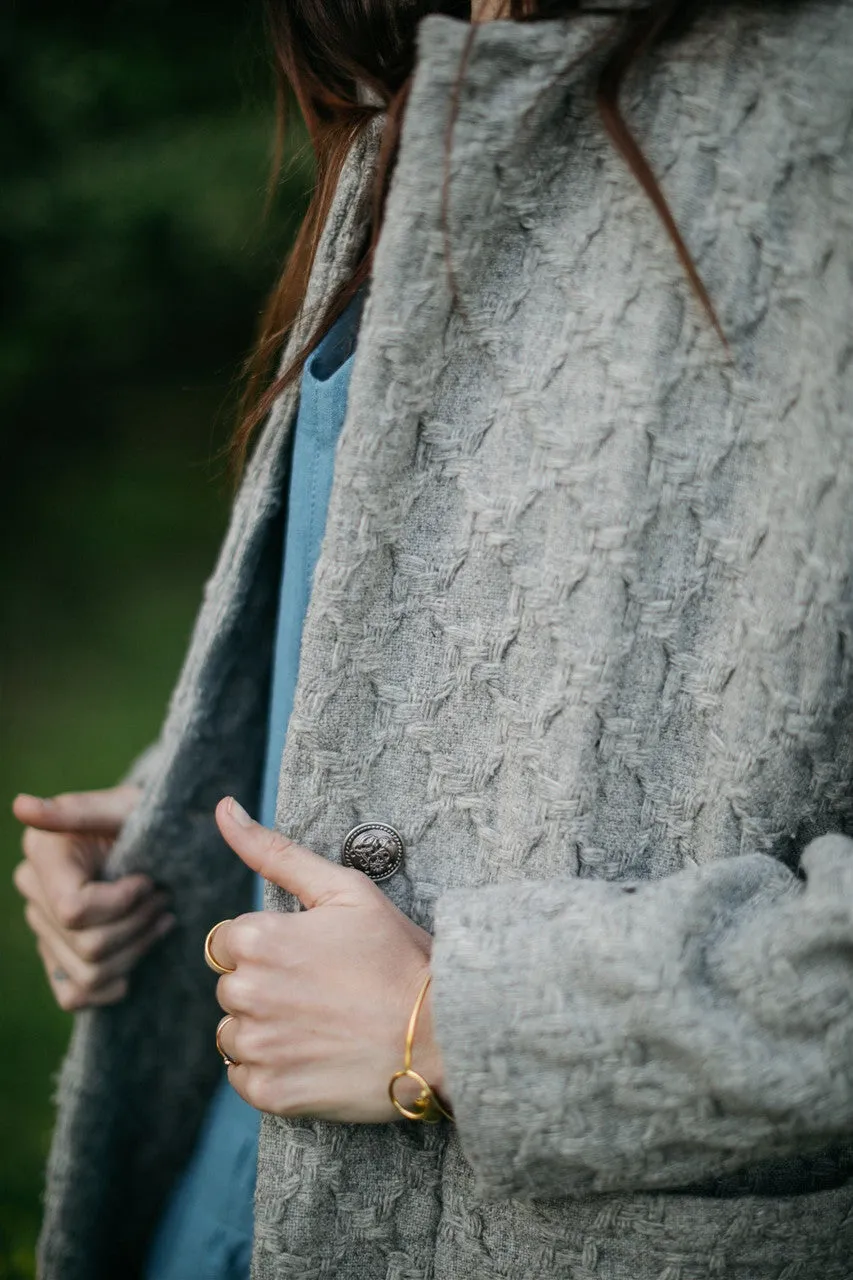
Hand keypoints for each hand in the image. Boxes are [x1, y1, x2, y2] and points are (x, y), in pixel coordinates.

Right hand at [12, 786, 174, 1010]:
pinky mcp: (58, 955)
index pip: (75, 911)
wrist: (152, 835)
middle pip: (88, 947)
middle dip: (139, 924)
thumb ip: (77, 810)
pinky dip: (111, 985)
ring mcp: (44, 928)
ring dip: (136, 951)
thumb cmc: (143, 817)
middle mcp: (34, 893)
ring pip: (89, 975)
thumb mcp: (125, 806)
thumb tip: (20, 806)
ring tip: (160, 918)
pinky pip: (74, 996)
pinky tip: (137, 955)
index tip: (148, 880)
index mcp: (43, 855)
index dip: (122, 903)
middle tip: (163, 898)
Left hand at [210, 796, 446, 1122]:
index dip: (271, 946)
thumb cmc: (396, 956)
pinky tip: (314, 1056)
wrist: (441, 1034)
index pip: (230, 941)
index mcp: (257, 939)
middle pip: (231, 986)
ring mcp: (257, 1047)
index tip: (312, 956)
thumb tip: (224, 808)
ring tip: (320, 1025)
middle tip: (323, 991)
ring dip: (265, 1029)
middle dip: (265, 986)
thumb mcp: (344, 890)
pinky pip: (245, 1078)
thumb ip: (276, 852)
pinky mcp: (270, 1093)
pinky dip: (272, 1071)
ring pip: (234, 1033)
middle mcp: (246, 992)